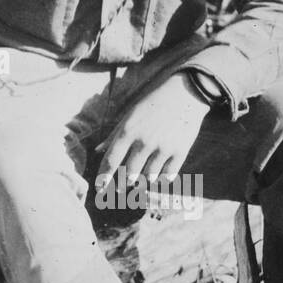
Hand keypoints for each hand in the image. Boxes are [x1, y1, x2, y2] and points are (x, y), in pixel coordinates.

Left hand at [94, 72, 210, 190]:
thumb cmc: (152, 103)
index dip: (103, 178)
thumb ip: (114, 135)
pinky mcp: (180, 152)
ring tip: (140, 180)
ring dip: (143, 181)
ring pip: (148, 177)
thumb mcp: (130, 115)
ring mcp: (163, 148)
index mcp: (128, 131)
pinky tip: (159, 177)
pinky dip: (162, 179)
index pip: (111, 160)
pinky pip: (168, 176)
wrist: (185, 94)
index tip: (99, 189)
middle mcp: (144, 141)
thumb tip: (98, 150)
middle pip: (129, 174)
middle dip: (123, 183)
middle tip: (120, 188)